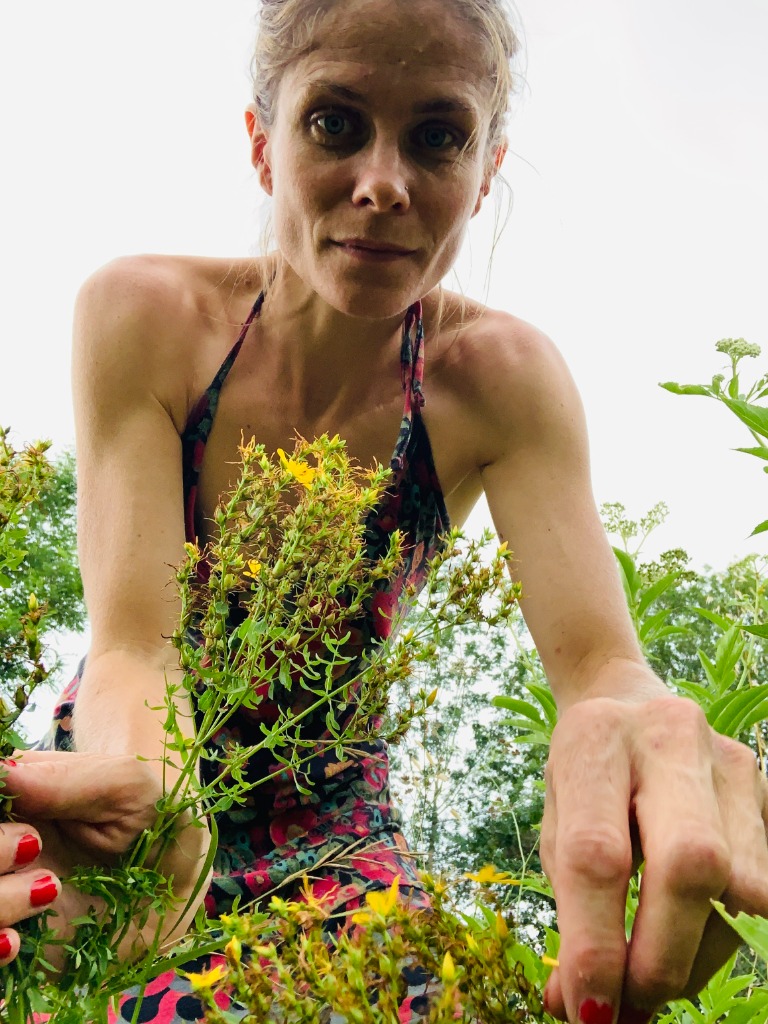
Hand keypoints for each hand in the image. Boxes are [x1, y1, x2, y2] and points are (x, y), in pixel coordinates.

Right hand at [0, 750, 210, 970]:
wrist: (183, 880)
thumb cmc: (156, 814)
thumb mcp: (126, 784)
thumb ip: (66, 778)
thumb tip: (6, 771)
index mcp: (18, 799)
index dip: (1, 810)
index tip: (27, 828)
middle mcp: (5, 849)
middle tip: (32, 845)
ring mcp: (10, 897)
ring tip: (48, 889)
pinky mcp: (21, 948)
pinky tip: (16, 943)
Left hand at [540, 693, 767, 1023]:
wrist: (624, 701)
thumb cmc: (584, 774)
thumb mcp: (556, 822)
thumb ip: (569, 908)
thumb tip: (583, 1009)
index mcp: (596, 739)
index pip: (597, 854)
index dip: (594, 945)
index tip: (587, 1010)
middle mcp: (669, 737)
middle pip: (690, 864)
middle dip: (663, 955)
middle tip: (631, 1001)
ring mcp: (729, 762)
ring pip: (740, 887)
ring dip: (696, 956)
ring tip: (654, 972)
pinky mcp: (765, 788)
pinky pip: (763, 885)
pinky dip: (723, 930)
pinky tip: (689, 931)